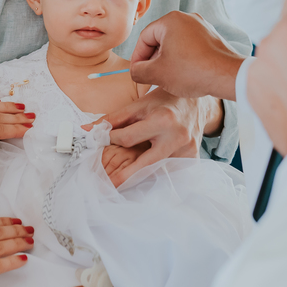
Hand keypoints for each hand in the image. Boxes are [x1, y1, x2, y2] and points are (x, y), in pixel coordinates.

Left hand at [84, 89, 204, 186]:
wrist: (198, 103)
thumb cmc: (165, 101)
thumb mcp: (140, 104)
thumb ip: (114, 119)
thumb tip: (88, 130)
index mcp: (162, 119)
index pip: (128, 138)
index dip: (110, 140)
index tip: (100, 144)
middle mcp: (176, 136)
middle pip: (143, 164)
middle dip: (124, 176)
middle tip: (108, 185)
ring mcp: (187, 149)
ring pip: (157, 169)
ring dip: (142, 175)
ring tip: (126, 181)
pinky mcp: (192, 157)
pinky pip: (170, 170)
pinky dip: (158, 172)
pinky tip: (150, 173)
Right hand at [128, 11, 244, 101]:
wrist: (228, 76)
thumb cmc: (193, 71)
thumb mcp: (157, 74)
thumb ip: (139, 71)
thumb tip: (135, 71)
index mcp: (170, 20)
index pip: (144, 37)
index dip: (137, 58)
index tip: (137, 73)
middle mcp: (187, 18)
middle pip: (160, 39)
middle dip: (153, 59)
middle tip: (150, 77)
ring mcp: (202, 27)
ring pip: (175, 44)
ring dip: (167, 60)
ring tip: (167, 78)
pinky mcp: (211, 38)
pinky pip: (190, 46)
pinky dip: (183, 59)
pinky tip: (184, 75)